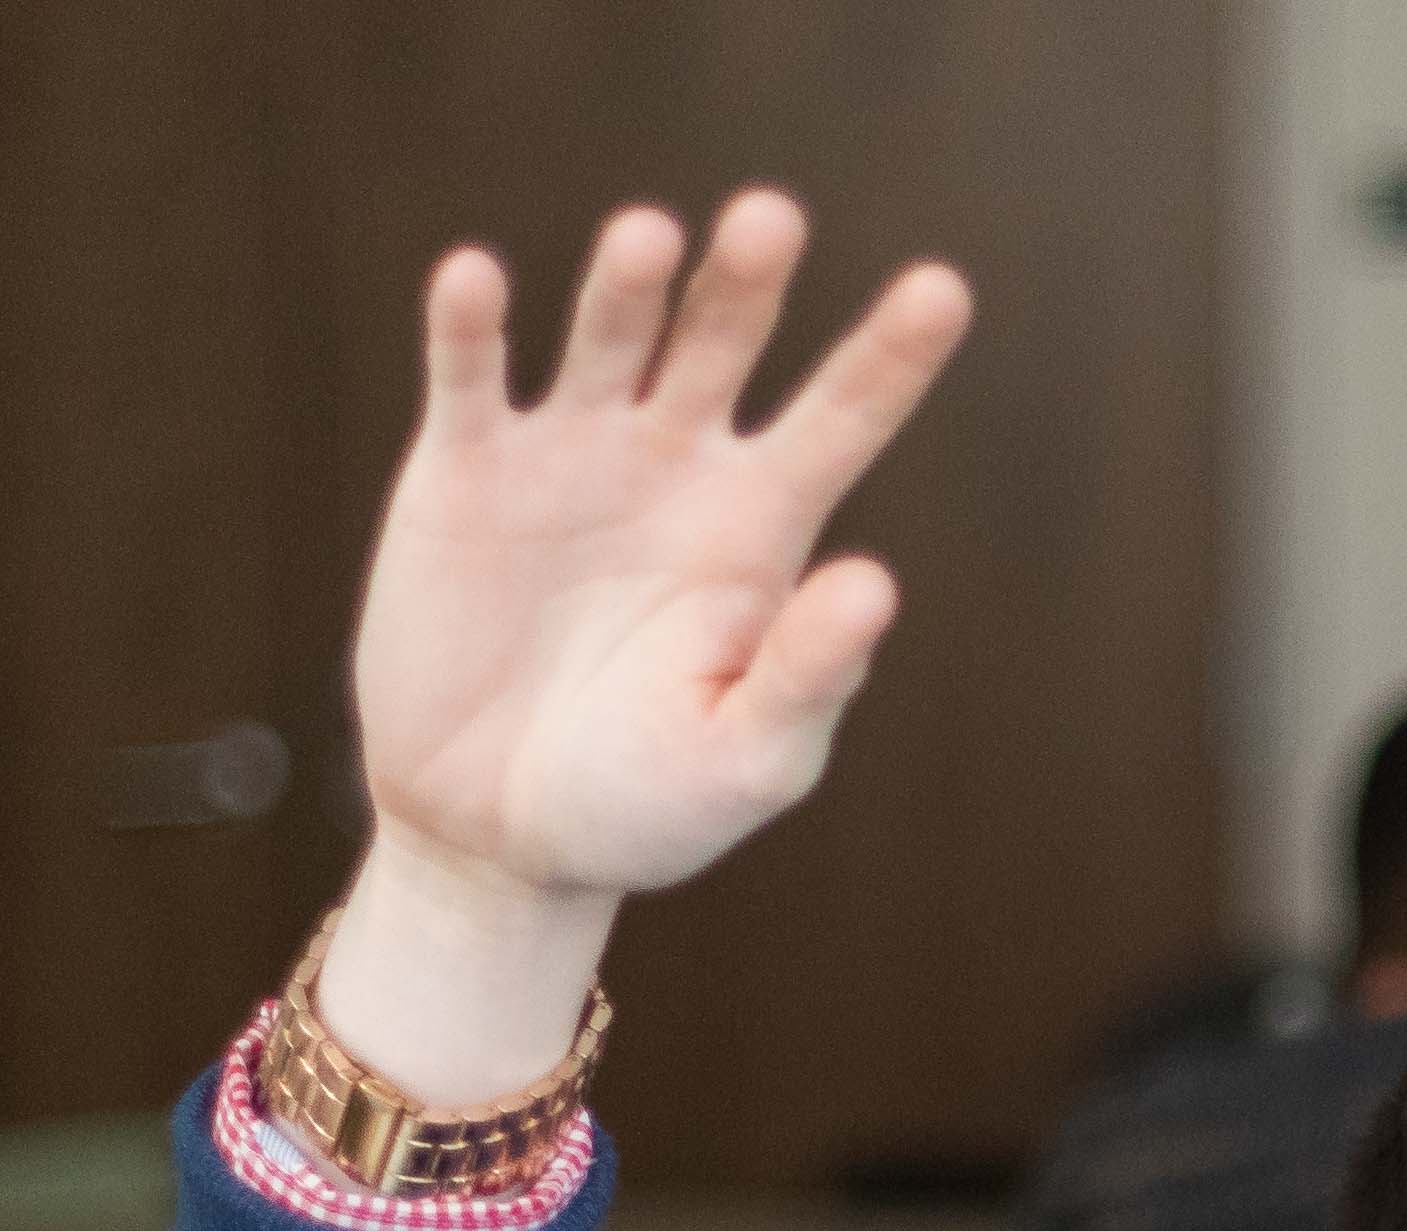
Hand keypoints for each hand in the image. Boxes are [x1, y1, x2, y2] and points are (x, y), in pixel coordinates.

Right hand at [316, 191, 972, 1099]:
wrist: (499, 837)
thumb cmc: (645, 802)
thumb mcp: (744, 758)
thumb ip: (809, 677)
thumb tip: (875, 584)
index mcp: (764, 526)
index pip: (843, 418)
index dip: (892, 355)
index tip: (942, 289)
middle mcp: (677, 465)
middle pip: (723, 342)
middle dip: (746, 281)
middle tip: (771, 217)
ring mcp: (570, 456)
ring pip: (609, 338)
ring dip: (628, 284)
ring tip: (649, 240)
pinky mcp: (464, 473)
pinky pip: (470, 381)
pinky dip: (471, 328)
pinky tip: (476, 281)